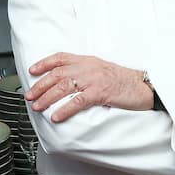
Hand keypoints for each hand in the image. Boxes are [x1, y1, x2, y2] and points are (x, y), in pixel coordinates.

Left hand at [25, 53, 152, 121]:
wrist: (145, 86)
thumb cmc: (124, 81)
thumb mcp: (102, 70)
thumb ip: (85, 72)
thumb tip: (66, 82)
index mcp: (88, 60)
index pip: (61, 57)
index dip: (44, 63)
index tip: (31, 70)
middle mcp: (88, 67)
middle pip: (58, 74)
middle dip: (40, 85)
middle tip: (29, 96)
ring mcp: (95, 79)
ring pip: (64, 86)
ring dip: (47, 97)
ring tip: (37, 106)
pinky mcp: (102, 93)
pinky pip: (78, 101)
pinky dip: (65, 109)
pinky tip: (56, 116)